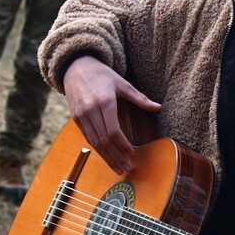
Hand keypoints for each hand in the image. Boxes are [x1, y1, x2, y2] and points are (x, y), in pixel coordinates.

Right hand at [63, 55, 161, 174]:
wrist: (75, 67)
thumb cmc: (101, 74)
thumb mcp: (122, 83)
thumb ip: (139, 98)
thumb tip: (158, 108)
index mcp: (104, 101)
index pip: (113, 131)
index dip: (122, 145)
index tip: (132, 154)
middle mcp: (90, 110)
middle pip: (104, 140)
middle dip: (116, 156)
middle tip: (127, 168)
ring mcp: (81, 115)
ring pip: (94, 142)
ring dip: (106, 157)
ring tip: (118, 168)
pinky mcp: (75, 118)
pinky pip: (87, 137)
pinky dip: (97, 149)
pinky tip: (106, 156)